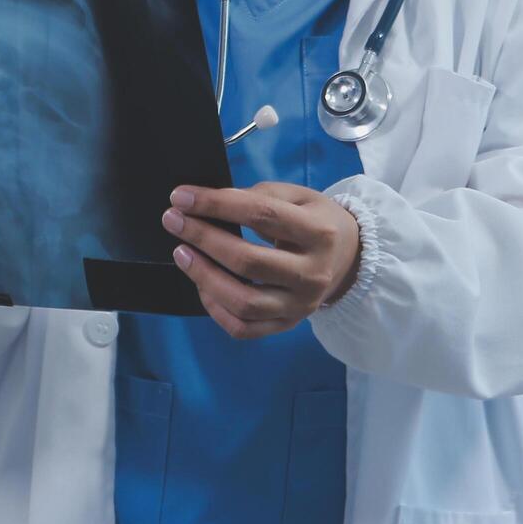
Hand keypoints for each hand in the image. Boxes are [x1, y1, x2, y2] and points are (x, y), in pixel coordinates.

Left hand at [163, 182, 361, 338]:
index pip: (262, 215)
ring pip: (243, 302)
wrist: (349, 259)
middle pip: (248, 261)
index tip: (182, 196)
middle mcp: (313, 274)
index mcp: (319, 233)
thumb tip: (211, 203)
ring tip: (182, 253)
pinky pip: (243, 328)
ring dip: (204, 276)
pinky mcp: (287, 324)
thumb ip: (260, 196)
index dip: (216, 204)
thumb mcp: (299, 196)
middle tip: (173, 220)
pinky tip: (201, 285)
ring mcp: (300, 305)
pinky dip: (215, 309)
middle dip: (203, 238)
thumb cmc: (316, 221)